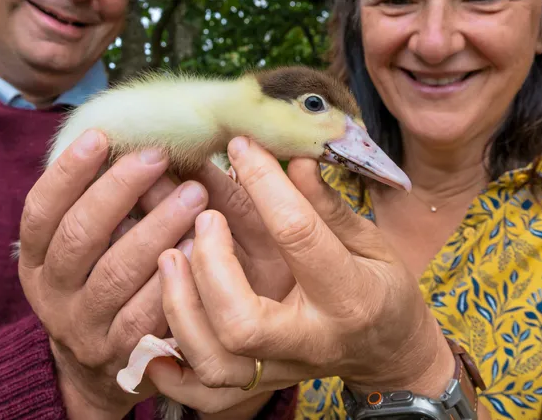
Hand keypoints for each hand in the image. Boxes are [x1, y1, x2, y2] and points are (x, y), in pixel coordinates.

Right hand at [17, 130, 207, 418]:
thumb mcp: (84, 245)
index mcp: (36, 259)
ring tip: (195, 194)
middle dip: (119, 190)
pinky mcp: (121, 356)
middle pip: (78, 236)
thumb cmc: (101, 279)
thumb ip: (99, 199)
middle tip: (159, 154)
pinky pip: (147, 315)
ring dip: (157, 228)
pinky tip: (201, 247)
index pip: (40, 210)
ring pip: (116, 274)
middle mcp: (52, 293)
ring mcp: (83, 328)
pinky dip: (174, 278)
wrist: (97, 369)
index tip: (102, 136)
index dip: (68, 172)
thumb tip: (136, 132)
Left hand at [151, 136, 454, 404]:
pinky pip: (205, 395)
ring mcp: (280, 370)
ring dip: (180, 310)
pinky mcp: (257, 385)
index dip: (265, 186)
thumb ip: (326, 206)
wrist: (389, 351)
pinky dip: (172, 372)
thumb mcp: (369, 240)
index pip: (298, 237)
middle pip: (242, 325)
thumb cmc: (380, 286)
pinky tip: (152, 334)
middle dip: (211, 269)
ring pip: (215, 364)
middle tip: (202, 220)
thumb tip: (292, 158)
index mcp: (349, 295)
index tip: (241, 146)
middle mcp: (311, 341)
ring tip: (168, 257)